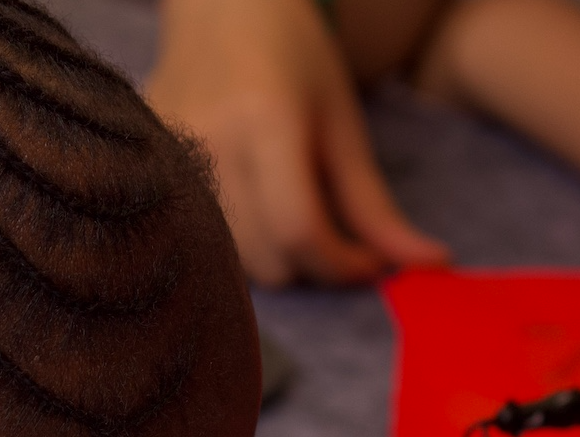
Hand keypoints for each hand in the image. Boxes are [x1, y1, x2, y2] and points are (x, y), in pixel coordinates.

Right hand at [146, 0, 448, 284]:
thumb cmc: (295, 58)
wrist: (221, 9)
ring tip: (292, 213)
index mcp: (264, 123)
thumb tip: (428, 267)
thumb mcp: (344, 126)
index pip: (300, 231)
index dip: (344, 264)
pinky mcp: (151, 171)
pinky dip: (241, 243)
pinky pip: (202, 243)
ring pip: (235, 264)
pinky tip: (254, 205)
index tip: (370, 264)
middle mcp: (209, 145)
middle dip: (315, 263)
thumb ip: (376, 206)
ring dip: (276, 258)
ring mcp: (170, 161)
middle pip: (268, 261)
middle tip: (336, 234)